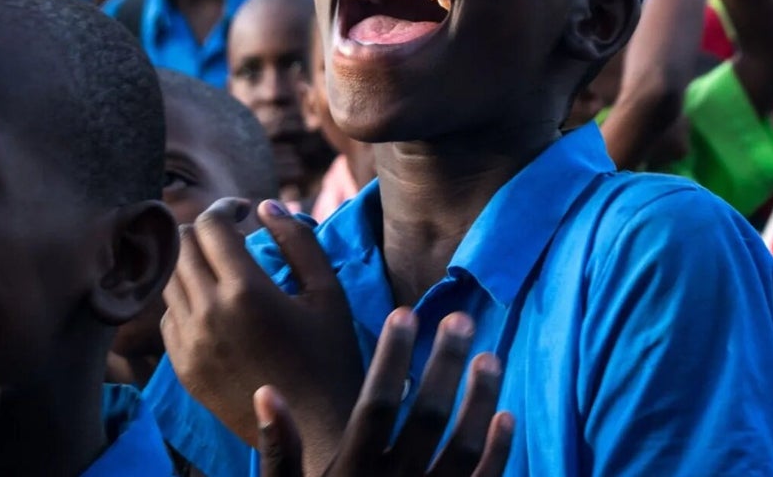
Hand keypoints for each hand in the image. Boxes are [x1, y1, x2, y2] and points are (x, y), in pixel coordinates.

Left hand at [162, 198, 363, 470]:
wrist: (313, 431)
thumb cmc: (330, 356)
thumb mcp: (327, 292)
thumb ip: (298, 240)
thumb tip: (266, 205)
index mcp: (246, 291)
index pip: (210, 225)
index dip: (226, 207)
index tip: (245, 211)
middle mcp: (207, 314)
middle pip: (181, 245)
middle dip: (206, 230)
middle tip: (233, 235)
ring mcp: (189, 344)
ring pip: (168, 278)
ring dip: (193, 262)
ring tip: (223, 267)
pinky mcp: (182, 368)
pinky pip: (168, 316)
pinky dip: (186, 299)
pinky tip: (216, 305)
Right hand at [255, 310, 514, 476]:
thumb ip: (275, 453)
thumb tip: (266, 392)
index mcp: (350, 475)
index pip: (375, 405)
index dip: (391, 357)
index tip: (403, 312)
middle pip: (426, 417)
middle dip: (444, 363)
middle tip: (460, 318)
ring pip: (463, 447)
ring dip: (479, 399)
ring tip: (490, 355)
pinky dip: (498, 453)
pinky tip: (506, 415)